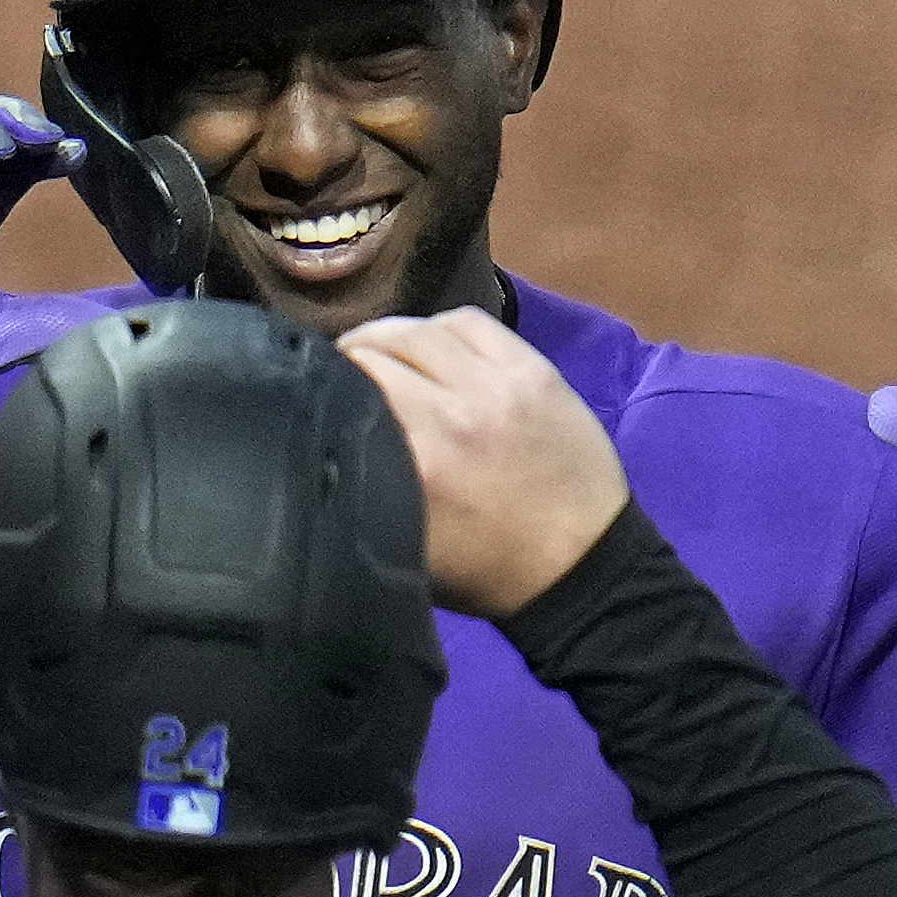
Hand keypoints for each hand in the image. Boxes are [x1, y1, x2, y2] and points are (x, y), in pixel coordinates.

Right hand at [338, 307, 628, 619]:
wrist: (582, 568)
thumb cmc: (486, 572)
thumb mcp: (408, 549)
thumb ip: (364, 495)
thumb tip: (319, 450)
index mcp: (418, 458)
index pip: (351, 383)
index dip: (325, 380)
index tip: (315, 392)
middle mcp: (454, 409)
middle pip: (380, 349)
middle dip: (351, 356)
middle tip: (342, 374)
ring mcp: (498, 384)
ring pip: (422, 329)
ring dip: (390, 336)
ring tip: (380, 354)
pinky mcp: (534, 371)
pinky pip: (470, 324)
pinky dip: (439, 328)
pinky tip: (432, 347)